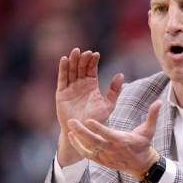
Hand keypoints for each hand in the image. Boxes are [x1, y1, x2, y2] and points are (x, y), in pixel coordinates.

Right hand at [56, 48, 123, 165]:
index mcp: (91, 85)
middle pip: (80, 67)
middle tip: (86, 52)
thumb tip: (121, 74)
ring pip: (71, 70)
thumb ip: (114, 90)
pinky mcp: (61, 93)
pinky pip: (62, 79)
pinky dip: (62, 69)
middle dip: (83, 59)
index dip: (93, 61)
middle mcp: (80, 84)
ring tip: (75, 51)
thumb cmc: (97, 120)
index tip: (96, 54)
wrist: (83, 131)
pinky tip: (64, 60)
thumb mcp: (109, 105)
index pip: (91, 69)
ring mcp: (70, 87)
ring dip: (72, 60)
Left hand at [67, 100, 162, 179]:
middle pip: (94, 141)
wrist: (141, 165)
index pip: (107, 134)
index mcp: (122, 140)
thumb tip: (159, 102)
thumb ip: (152, 116)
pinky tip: (71, 138)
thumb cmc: (144, 145)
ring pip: (88, 148)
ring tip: (69, 129)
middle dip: (82, 132)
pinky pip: (87, 155)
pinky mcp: (101, 161)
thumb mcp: (149, 130)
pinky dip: (79, 147)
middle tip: (71, 122)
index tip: (88, 120)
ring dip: (78, 139)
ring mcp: (105, 156)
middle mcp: (112, 149)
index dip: (98, 128)